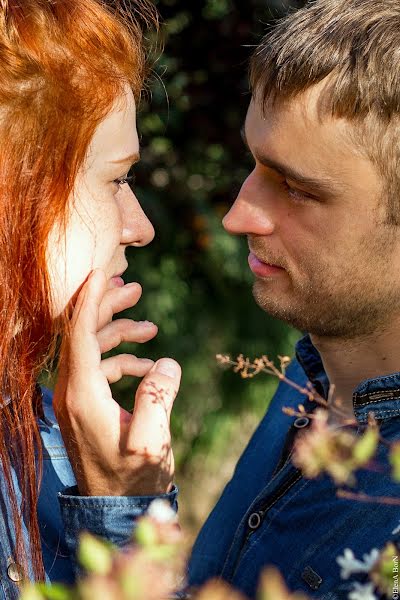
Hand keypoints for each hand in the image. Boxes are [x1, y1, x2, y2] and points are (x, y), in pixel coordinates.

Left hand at [53, 268, 180, 496]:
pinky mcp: (85, 405)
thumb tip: (165, 363)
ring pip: (92, 350)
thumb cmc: (134, 477)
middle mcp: (71, 392)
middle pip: (83, 334)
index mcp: (82, 395)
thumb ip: (158, 397)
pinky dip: (122, 359)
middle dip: (106, 307)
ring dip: (118, 333)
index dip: (89, 300)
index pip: (79, 335)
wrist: (116, 507)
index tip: (100, 272)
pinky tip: (147, 366)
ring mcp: (76, 399)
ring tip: (150, 327)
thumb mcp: (151, 440)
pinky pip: (99, 369)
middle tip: (133, 288)